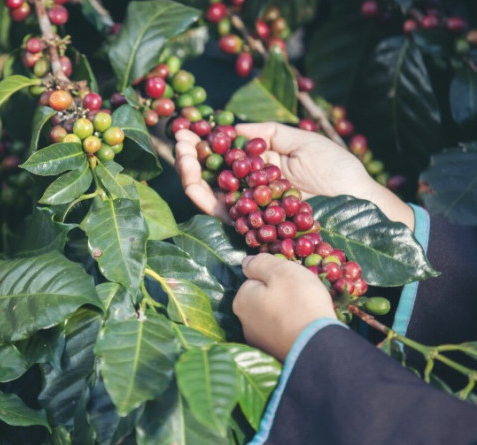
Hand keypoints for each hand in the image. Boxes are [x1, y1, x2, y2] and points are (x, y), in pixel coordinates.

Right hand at [174, 123, 414, 229]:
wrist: (358, 204)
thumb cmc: (338, 171)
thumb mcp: (302, 141)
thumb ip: (268, 134)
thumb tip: (232, 127)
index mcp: (261, 165)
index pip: (225, 151)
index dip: (205, 139)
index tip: (189, 124)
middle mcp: (249, 186)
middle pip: (210, 171)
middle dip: (190, 153)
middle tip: (178, 137)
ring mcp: (248, 207)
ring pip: (208, 191)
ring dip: (189, 173)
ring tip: (181, 153)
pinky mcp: (251, 226)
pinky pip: (220, 213)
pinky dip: (203, 198)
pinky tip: (192, 181)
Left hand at [234, 254, 336, 360]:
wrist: (319, 346)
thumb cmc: (299, 302)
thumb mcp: (281, 271)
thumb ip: (261, 263)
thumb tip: (246, 262)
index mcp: (241, 301)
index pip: (255, 280)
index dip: (275, 278)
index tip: (292, 282)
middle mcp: (244, 323)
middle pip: (263, 299)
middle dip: (280, 296)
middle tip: (302, 297)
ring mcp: (258, 341)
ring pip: (273, 317)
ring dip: (286, 313)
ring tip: (306, 314)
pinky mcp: (274, 354)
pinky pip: (283, 333)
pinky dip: (292, 329)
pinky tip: (306, 330)